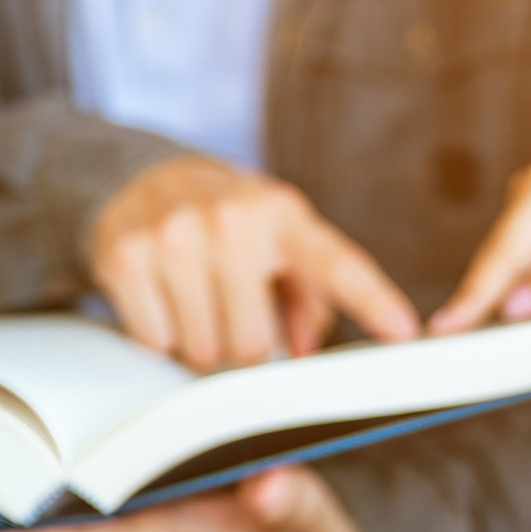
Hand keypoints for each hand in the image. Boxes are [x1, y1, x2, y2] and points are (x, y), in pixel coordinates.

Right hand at [92, 156, 419, 370]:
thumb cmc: (230, 224)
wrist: (144, 180)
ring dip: (203, 344)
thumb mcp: (282, 242)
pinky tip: (164, 298)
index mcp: (284, 217)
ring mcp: (176, 236)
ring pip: (205, 351)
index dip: (373, 301)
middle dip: (245, 344)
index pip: (336, 265)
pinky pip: (156, 343)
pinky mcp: (126, 257)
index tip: (404, 331)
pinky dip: (160, 336)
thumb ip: (312, 298)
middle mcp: (232, 220)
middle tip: (233, 308)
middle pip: (255, 345)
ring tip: (199, 300)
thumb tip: (306, 350)